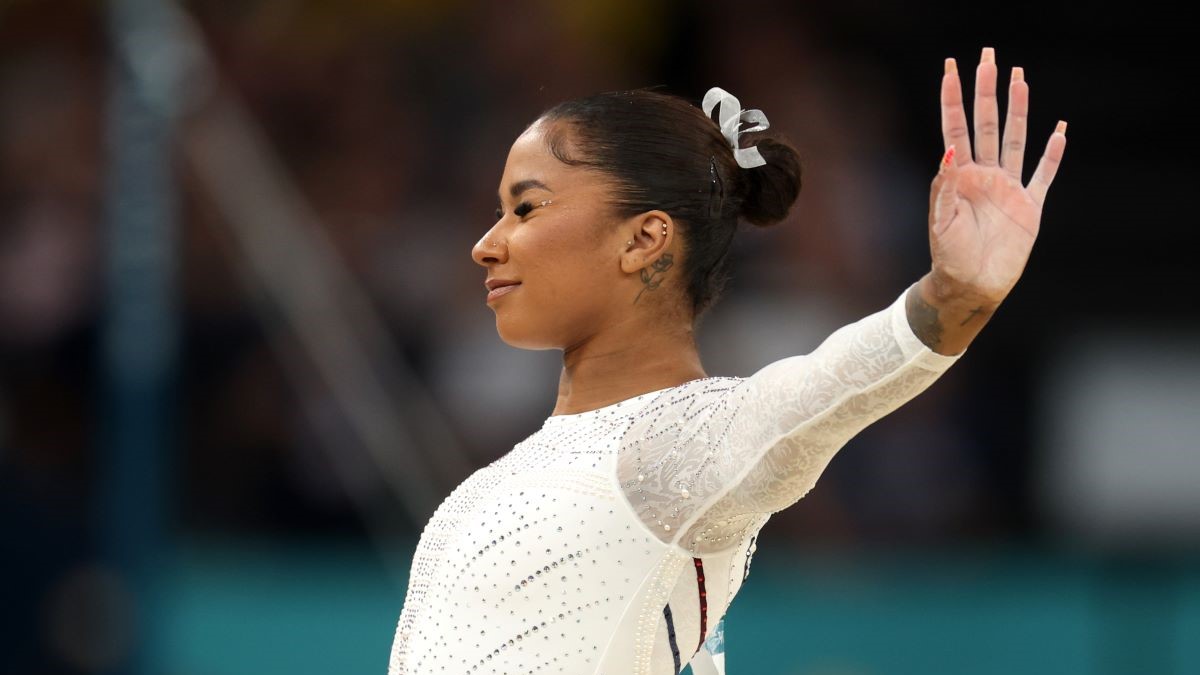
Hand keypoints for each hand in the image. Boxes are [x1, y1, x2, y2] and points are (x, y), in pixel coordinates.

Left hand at [928, 46, 1067, 306]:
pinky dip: (1053, 154)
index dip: (953, 98)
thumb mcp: (941, 221)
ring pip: (1015, 139)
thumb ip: (945, 187)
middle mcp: (983, 175)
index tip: (951, 69)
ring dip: (1019, 109)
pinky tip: (1059, 130)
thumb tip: (949, 150)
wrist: (970, 286)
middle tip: (990, 57)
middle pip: (987, 123)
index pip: (955, 127)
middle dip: (988, 90)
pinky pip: (1044, 175)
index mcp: (958, 176)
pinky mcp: (1030, 207)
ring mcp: (1008, 188)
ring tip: (1020, 79)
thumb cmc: (949, 256)